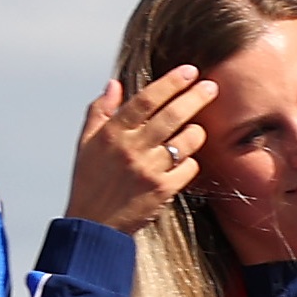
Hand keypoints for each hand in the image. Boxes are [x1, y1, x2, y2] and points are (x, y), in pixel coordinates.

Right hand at [67, 67, 213, 231]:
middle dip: (195, 97)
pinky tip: (184, 160)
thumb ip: (101, 111)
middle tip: (211, 86)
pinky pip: (189, 167)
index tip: (189, 71)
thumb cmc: (90, 182)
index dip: (170, 82)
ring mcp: (149, 170)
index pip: (146, 100)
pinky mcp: (163, 190)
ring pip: (186, 141)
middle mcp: (132, 149)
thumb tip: (115, 84)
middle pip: (172, 115)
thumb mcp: (86, 143)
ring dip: (195, 132)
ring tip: (195, 128)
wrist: (94, 225)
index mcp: (112, 134)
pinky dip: (191, 161)